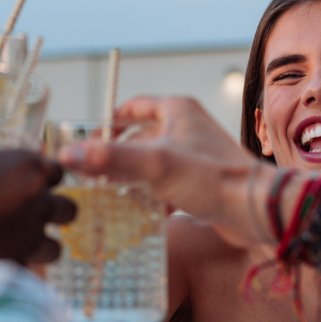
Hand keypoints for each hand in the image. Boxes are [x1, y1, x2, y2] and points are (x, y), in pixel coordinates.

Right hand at [57, 95, 263, 243]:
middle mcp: (187, 128)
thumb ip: (109, 157)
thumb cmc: (212, 177)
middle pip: (140, 137)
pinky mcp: (202, 181)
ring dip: (131, 179)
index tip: (88, 143)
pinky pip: (167, 185)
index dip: (109, 123)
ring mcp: (195, 155)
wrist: (254, 209)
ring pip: (152, 163)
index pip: (134, 107)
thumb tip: (66, 155)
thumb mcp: (154, 163)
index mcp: (178, 110)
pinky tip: (138, 214)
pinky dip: (150, 196)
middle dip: (117, 156)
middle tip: (92, 175)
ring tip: (108, 196)